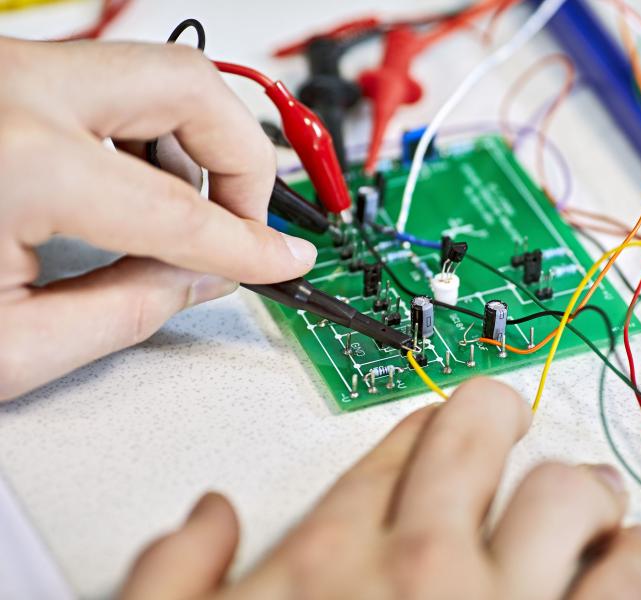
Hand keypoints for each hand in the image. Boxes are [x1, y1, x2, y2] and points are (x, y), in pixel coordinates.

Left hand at [0, 37, 316, 400]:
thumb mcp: (8, 349)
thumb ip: (131, 311)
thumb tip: (203, 278)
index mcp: (18, 162)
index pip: (183, 211)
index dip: (249, 248)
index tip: (283, 262)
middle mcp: (10, 88)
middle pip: (191, 86)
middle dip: (242, 161)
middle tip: (242, 225)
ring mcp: (0, 67)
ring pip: (155, 71)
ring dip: (195, 142)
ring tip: (183, 214)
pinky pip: (108, 83)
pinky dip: (146, 133)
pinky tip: (132, 190)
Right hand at [121, 378, 640, 598]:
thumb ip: (177, 575)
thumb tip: (208, 518)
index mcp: (331, 558)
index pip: (398, 447)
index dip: (430, 424)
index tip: (445, 425)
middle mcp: (421, 570)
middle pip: (481, 435)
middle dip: (503, 417)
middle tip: (515, 424)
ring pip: (569, 497)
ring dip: (587, 493)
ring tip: (593, 503)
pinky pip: (623, 587)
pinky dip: (635, 565)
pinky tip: (630, 566)